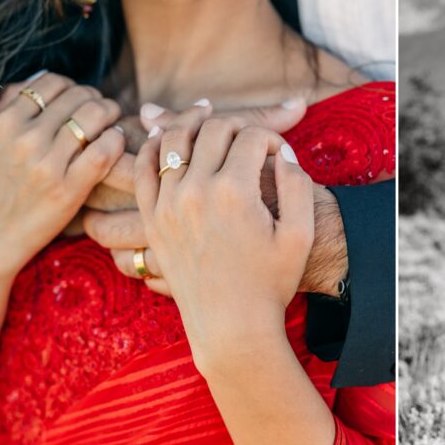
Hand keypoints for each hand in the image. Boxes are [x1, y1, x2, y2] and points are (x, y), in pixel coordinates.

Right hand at [0, 71, 124, 281]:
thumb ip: (9, 105)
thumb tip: (42, 77)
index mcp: (4, 123)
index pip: (52, 83)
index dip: (72, 86)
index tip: (78, 98)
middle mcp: (26, 139)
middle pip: (78, 96)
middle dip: (95, 98)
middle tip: (101, 109)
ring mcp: (48, 164)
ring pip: (96, 116)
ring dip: (110, 113)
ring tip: (111, 121)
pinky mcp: (69, 189)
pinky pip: (106, 149)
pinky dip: (116, 139)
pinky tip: (114, 142)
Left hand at [134, 106, 314, 374]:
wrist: (233, 327)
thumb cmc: (272, 282)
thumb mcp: (300, 234)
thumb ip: (297, 184)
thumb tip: (281, 152)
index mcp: (235, 192)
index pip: (252, 136)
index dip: (271, 136)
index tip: (278, 152)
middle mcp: (196, 192)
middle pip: (212, 129)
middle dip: (235, 123)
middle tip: (246, 132)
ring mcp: (169, 205)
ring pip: (172, 140)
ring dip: (190, 122)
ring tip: (204, 117)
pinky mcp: (154, 220)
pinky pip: (144, 169)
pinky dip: (153, 147)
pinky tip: (165, 139)